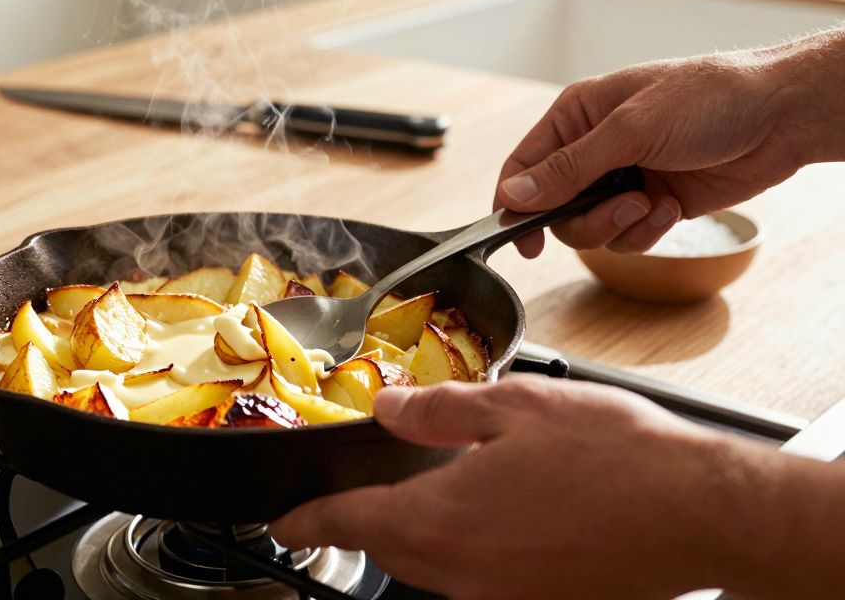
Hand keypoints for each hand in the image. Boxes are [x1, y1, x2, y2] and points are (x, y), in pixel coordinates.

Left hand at [270, 377, 781, 598]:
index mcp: (440, 522)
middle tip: (358, 498)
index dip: (306, 520)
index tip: (285, 522)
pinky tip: (497, 514)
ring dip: (419, 536)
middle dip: (367, 523)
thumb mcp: (512, 407)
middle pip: (388, 551)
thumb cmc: (617, 457)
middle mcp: (462, 575)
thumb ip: (435, 411)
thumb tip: (389, 408)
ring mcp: (502, 599)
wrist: (703, 512)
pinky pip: (477, 581)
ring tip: (435, 494)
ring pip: (432, 569)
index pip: (346, 524)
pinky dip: (467, 550)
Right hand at [494, 48, 819, 256]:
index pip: (524, 167)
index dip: (515, 204)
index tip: (521, 239)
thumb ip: (568, 167)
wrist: (779, 117)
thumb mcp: (630, 129)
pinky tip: (671, 208)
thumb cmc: (709, 98)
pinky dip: (647, 231)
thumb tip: (514, 194)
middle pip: (555, 208)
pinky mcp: (651, 204)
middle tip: (621, 208)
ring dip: (619, 225)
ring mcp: (623, 179)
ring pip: (589, 228)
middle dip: (585, 218)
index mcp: (577, 117)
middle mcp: (593, 150)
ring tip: (652, 203)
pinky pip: (626, 237)